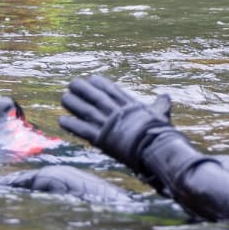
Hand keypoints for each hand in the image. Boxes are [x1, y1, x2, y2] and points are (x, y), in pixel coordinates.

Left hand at [58, 75, 174, 180]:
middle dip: (83, 89)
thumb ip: (161, 105)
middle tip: (72, 84)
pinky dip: (71, 125)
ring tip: (64, 98)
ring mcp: (107, 125)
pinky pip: (82, 130)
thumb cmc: (160, 133)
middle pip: (95, 97)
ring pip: (86, 110)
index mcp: (129, 105)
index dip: (100, 84)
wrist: (154, 149)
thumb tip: (166, 96)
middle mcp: (115, 112)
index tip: (92, 79)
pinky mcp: (101, 139)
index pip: (111, 90)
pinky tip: (62, 120)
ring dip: (74, 104)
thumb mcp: (161, 115)